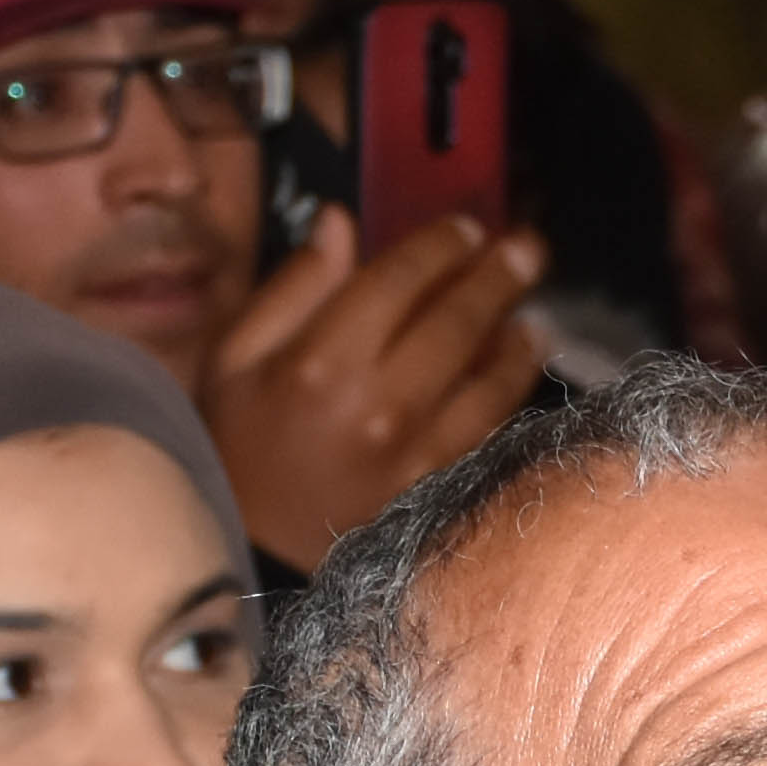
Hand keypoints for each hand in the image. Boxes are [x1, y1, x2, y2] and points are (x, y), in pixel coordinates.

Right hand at [201, 206, 546, 569]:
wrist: (254, 544)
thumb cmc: (238, 441)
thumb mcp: (235, 354)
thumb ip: (294, 285)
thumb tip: (339, 221)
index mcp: (319, 360)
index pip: (398, 281)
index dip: (440, 247)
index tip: (467, 229)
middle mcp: (377, 402)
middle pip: (455, 322)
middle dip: (498, 276)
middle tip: (528, 248)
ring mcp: (416, 449)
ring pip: (487, 377)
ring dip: (519, 336)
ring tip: (531, 310)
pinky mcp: (439, 483)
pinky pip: (491, 425)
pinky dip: (512, 387)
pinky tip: (520, 361)